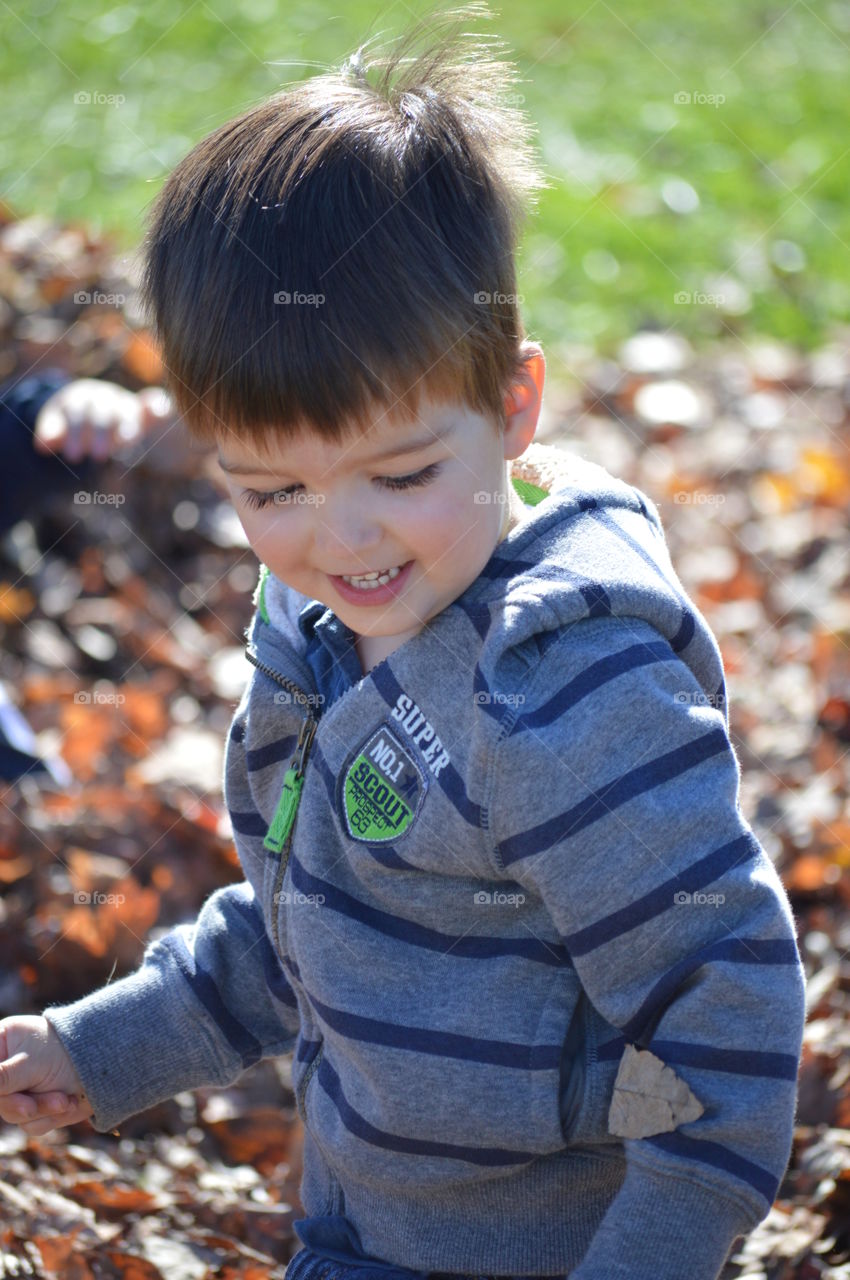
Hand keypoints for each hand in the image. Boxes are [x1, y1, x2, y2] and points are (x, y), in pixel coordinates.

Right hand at [0, 1015, 94, 1135]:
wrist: (106, 1065)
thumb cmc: (68, 1052)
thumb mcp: (30, 1063)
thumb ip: (1, 1077)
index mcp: (2, 1043)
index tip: (4, 1090)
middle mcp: (8, 1067)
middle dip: (17, 1105)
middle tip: (30, 1106)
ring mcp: (21, 1088)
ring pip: (13, 1115)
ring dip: (40, 1111)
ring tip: (63, 1098)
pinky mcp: (37, 1107)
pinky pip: (31, 1125)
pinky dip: (50, 1118)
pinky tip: (67, 1102)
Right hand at [33, 378, 176, 463]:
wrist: (87, 406)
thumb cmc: (122, 421)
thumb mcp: (140, 419)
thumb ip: (153, 413)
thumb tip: (163, 406)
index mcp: (123, 402)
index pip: (128, 412)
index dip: (128, 426)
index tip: (129, 442)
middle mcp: (100, 397)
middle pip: (102, 412)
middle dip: (101, 433)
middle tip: (101, 457)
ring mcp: (77, 400)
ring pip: (76, 413)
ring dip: (75, 434)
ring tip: (75, 457)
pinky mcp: (55, 407)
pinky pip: (51, 417)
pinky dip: (48, 431)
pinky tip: (45, 447)